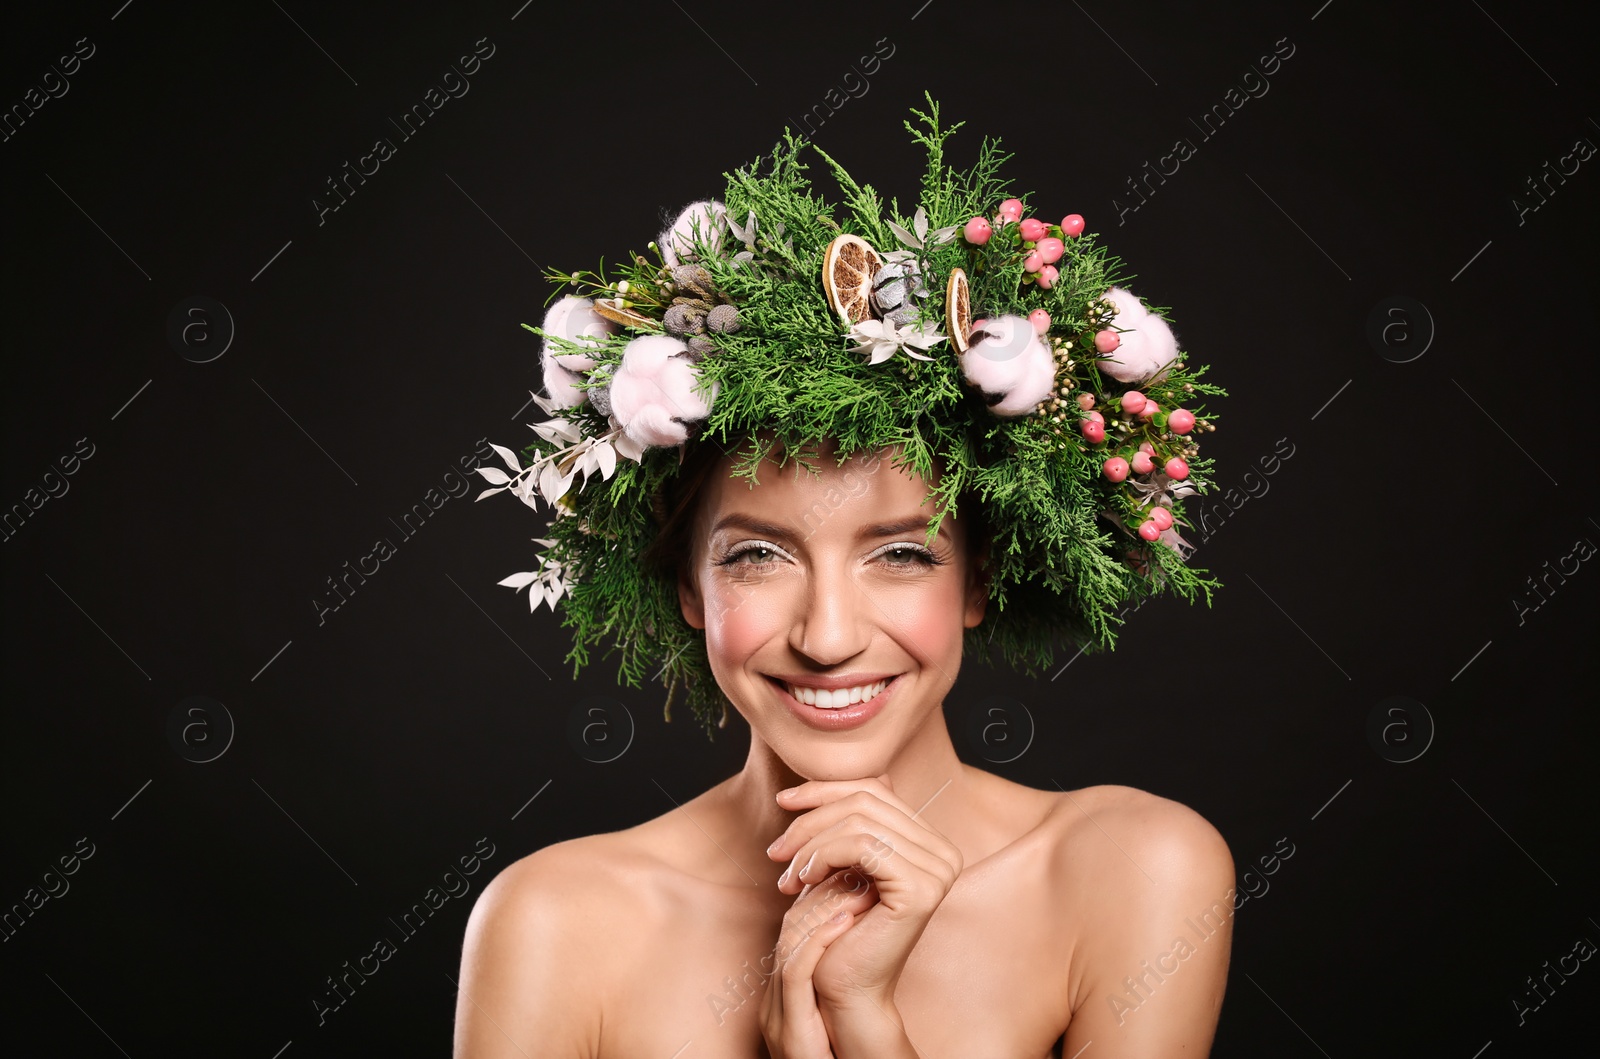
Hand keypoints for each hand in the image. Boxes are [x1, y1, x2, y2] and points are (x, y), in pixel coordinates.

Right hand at [758, 867, 878, 1058]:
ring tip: (857, 883)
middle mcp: (775, 1000)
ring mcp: (779, 1017)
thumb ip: (840, 962)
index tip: (854, 868)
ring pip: (788, 942)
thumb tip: (860, 907)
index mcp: (785, 990)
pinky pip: (796, 974)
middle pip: (788, 926)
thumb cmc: (845, 1054)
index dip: (819, 889)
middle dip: (821, 890)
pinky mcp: (790, 1034)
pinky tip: (847, 918)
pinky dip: (819, 940)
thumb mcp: (838, 1002)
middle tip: (858, 866)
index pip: (793, 925)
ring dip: (823, 907)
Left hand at [764, 776, 963, 1054]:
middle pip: (864, 800)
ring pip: (858, 820)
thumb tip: (863, 776)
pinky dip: (823, 856)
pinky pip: (861, 846)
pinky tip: (805, 880)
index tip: (784, 801)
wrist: (845, 992)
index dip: (824, 789)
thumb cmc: (839, 930)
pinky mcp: (921, 889)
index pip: (875, 789)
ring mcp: (938, 870)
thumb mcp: (844, 863)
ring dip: (810, 843)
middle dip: (810, 818)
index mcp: (931, 842)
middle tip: (777, 851)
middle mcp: (943, 852)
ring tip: (788, 875)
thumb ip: (858, 822)